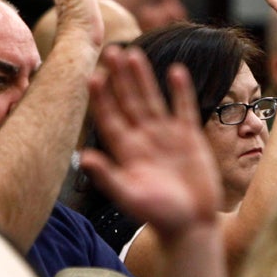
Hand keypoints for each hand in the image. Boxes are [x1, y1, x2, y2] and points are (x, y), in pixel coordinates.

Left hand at [82, 45, 222, 237]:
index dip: (102, 98)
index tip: (93, 76)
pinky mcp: (189, 137)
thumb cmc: (159, 216)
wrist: (191, 225)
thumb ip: (108, 177)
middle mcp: (143, 138)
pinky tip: (176, 71)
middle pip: (128, 101)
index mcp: (126, 151)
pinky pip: (183, 108)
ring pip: (152, 99)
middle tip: (111, 51)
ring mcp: (166, 136)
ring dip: (143, 77)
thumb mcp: (130, 197)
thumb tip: (85, 157)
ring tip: (135, 53)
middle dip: (119, 77)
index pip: (110, 118)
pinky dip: (180, 91)